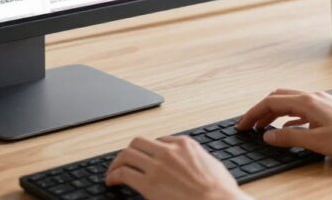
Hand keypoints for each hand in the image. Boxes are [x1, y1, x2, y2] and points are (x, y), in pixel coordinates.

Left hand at [106, 135, 248, 199]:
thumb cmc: (220, 191)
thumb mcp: (211, 164)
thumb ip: (196, 159)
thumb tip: (191, 163)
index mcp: (184, 144)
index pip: (159, 140)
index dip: (150, 150)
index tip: (146, 158)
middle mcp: (168, 151)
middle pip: (138, 142)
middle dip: (130, 151)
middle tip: (124, 161)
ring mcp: (157, 166)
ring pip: (127, 154)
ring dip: (117, 162)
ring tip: (113, 171)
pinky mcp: (148, 184)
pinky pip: (123, 174)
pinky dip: (113, 176)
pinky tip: (111, 181)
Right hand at [236, 88, 331, 157]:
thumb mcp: (316, 141)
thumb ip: (289, 138)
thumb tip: (268, 135)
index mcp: (306, 101)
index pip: (270, 102)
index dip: (253, 113)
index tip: (242, 124)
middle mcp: (312, 96)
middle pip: (277, 97)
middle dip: (260, 110)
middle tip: (249, 124)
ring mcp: (320, 100)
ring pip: (288, 101)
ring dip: (273, 112)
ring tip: (263, 126)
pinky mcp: (327, 107)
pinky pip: (300, 108)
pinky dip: (288, 116)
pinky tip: (287, 128)